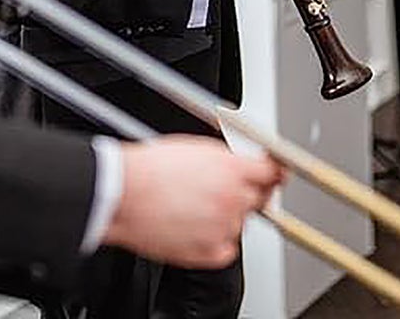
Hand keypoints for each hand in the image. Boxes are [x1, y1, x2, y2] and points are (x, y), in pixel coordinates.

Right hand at [104, 136, 284, 267]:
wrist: (124, 194)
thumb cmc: (150, 168)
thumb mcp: (196, 147)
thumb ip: (227, 159)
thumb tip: (241, 164)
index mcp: (232, 169)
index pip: (272, 172)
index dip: (275, 172)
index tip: (276, 173)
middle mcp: (233, 199)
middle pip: (259, 198)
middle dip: (248, 192)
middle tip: (221, 189)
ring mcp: (223, 227)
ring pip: (239, 223)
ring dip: (225, 215)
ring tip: (194, 205)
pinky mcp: (210, 252)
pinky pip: (226, 247)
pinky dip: (215, 239)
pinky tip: (193, 225)